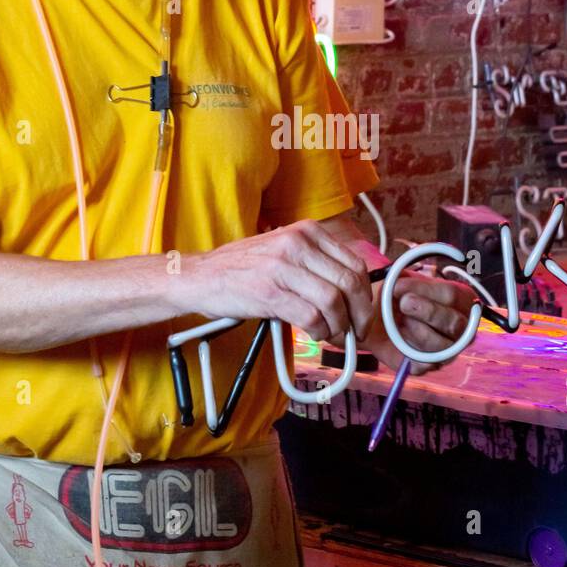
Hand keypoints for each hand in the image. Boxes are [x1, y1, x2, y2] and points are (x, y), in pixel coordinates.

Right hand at [180, 220, 374, 342]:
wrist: (201, 276)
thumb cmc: (244, 268)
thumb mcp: (285, 250)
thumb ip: (316, 263)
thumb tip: (352, 294)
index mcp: (307, 232)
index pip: (354, 264)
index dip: (365, 294)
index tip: (363, 313)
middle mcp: (298, 244)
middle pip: (349, 283)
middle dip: (360, 314)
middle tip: (356, 332)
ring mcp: (283, 267)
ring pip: (333, 302)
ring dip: (338, 326)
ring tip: (331, 335)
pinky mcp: (270, 292)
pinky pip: (311, 316)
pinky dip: (319, 331)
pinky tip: (314, 334)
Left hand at [364, 273, 479, 375]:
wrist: (377, 320)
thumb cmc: (396, 297)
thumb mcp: (399, 280)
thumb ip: (402, 278)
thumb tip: (398, 281)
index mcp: (461, 300)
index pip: (452, 295)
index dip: (424, 290)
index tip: (398, 286)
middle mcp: (462, 328)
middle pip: (454, 323)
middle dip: (426, 312)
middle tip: (403, 303)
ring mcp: (450, 350)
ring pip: (441, 346)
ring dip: (416, 331)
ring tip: (399, 321)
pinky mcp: (430, 366)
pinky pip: (423, 364)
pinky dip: (407, 352)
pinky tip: (398, 339)